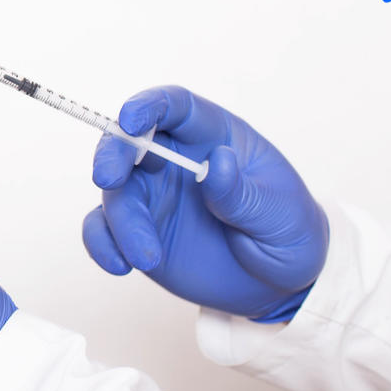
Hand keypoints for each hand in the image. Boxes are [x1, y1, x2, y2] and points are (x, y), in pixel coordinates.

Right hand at [86, 86, 328, 321]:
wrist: (277, 284)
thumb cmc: (288, 234)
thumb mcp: (282, 215)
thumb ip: (244, 193)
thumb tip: (216, 163)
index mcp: (213, 137)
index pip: (176, 107)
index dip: (149, 106)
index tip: (131, 120)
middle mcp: (174, 159)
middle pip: (129, 141)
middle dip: (113, 154)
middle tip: (108, 179)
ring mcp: (152, 194)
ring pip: (116, 192)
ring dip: (123, 222)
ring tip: (148, 259)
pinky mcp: (137, 229)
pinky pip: (103, 229)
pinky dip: (102, 245)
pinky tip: (121, 266)